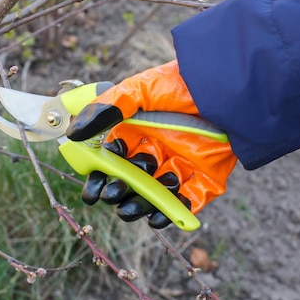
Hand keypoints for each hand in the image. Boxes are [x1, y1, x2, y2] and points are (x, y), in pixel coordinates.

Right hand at [66, 60, 236, 228]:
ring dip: (140, 204)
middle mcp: (158, 150)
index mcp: (139, 131)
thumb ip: (106, 110)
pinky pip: (187, 201)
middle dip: (118, 190)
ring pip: (155, 194)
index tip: (92, 190)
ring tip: (129, 209)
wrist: (227, 87)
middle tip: (111, 194)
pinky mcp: (206, 178)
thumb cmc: (180, 83)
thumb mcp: (138, 91)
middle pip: (132, 180)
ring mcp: (182, 165)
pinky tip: (158, 216)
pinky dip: (173, 212)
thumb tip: (73, 133)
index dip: (101, 176)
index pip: (114, 159)